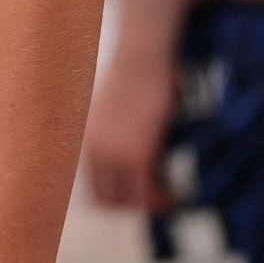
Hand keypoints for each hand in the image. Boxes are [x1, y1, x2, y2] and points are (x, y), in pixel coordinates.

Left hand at [83, 47, 175, 211]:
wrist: (142, 57)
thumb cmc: (138, 78)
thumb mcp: (120, 112)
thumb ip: (120, 138)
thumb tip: (140, 162)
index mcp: (87, 141)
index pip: (94, 188)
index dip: (118, 199)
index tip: (141, 197)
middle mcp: (93, 150)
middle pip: (107, 200)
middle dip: (134, 206)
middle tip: (159, 200)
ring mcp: (112, 153)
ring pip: (127, 201)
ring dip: (150, 205)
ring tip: (171, 198)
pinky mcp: (135, 153)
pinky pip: (144, 192)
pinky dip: (161, 200)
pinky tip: (176, 195)